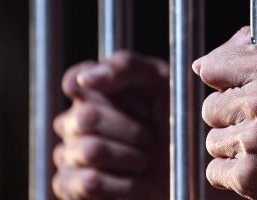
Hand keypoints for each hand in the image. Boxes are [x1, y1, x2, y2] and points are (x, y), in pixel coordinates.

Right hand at [52, 51, 169, 198]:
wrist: (189, 172)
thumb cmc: (176, 123)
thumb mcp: (162, 83)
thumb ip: (125, 67)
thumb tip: (85, 79)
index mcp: (91, 91)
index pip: (75, 80)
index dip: (112, 92)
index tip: (144, 104)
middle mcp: (73, 120)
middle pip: (87, 117)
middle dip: (132, 130)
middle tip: (151, 137)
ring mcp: (67, 153)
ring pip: (90, 151)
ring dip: (132, 158)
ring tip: (146, 160)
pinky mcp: (69, 186)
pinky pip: (90, 182)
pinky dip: (124, 184)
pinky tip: (137, 182)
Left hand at [193, 27, 256, 198]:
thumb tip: (203, 65)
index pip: (215, 67)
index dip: (224, 80)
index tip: (233, 88)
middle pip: (211, 108)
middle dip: (233, 117)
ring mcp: (256, 142)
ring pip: (213, 141)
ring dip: (236, 148)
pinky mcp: (251, 178)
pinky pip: (215, 171)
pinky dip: (234, 175)